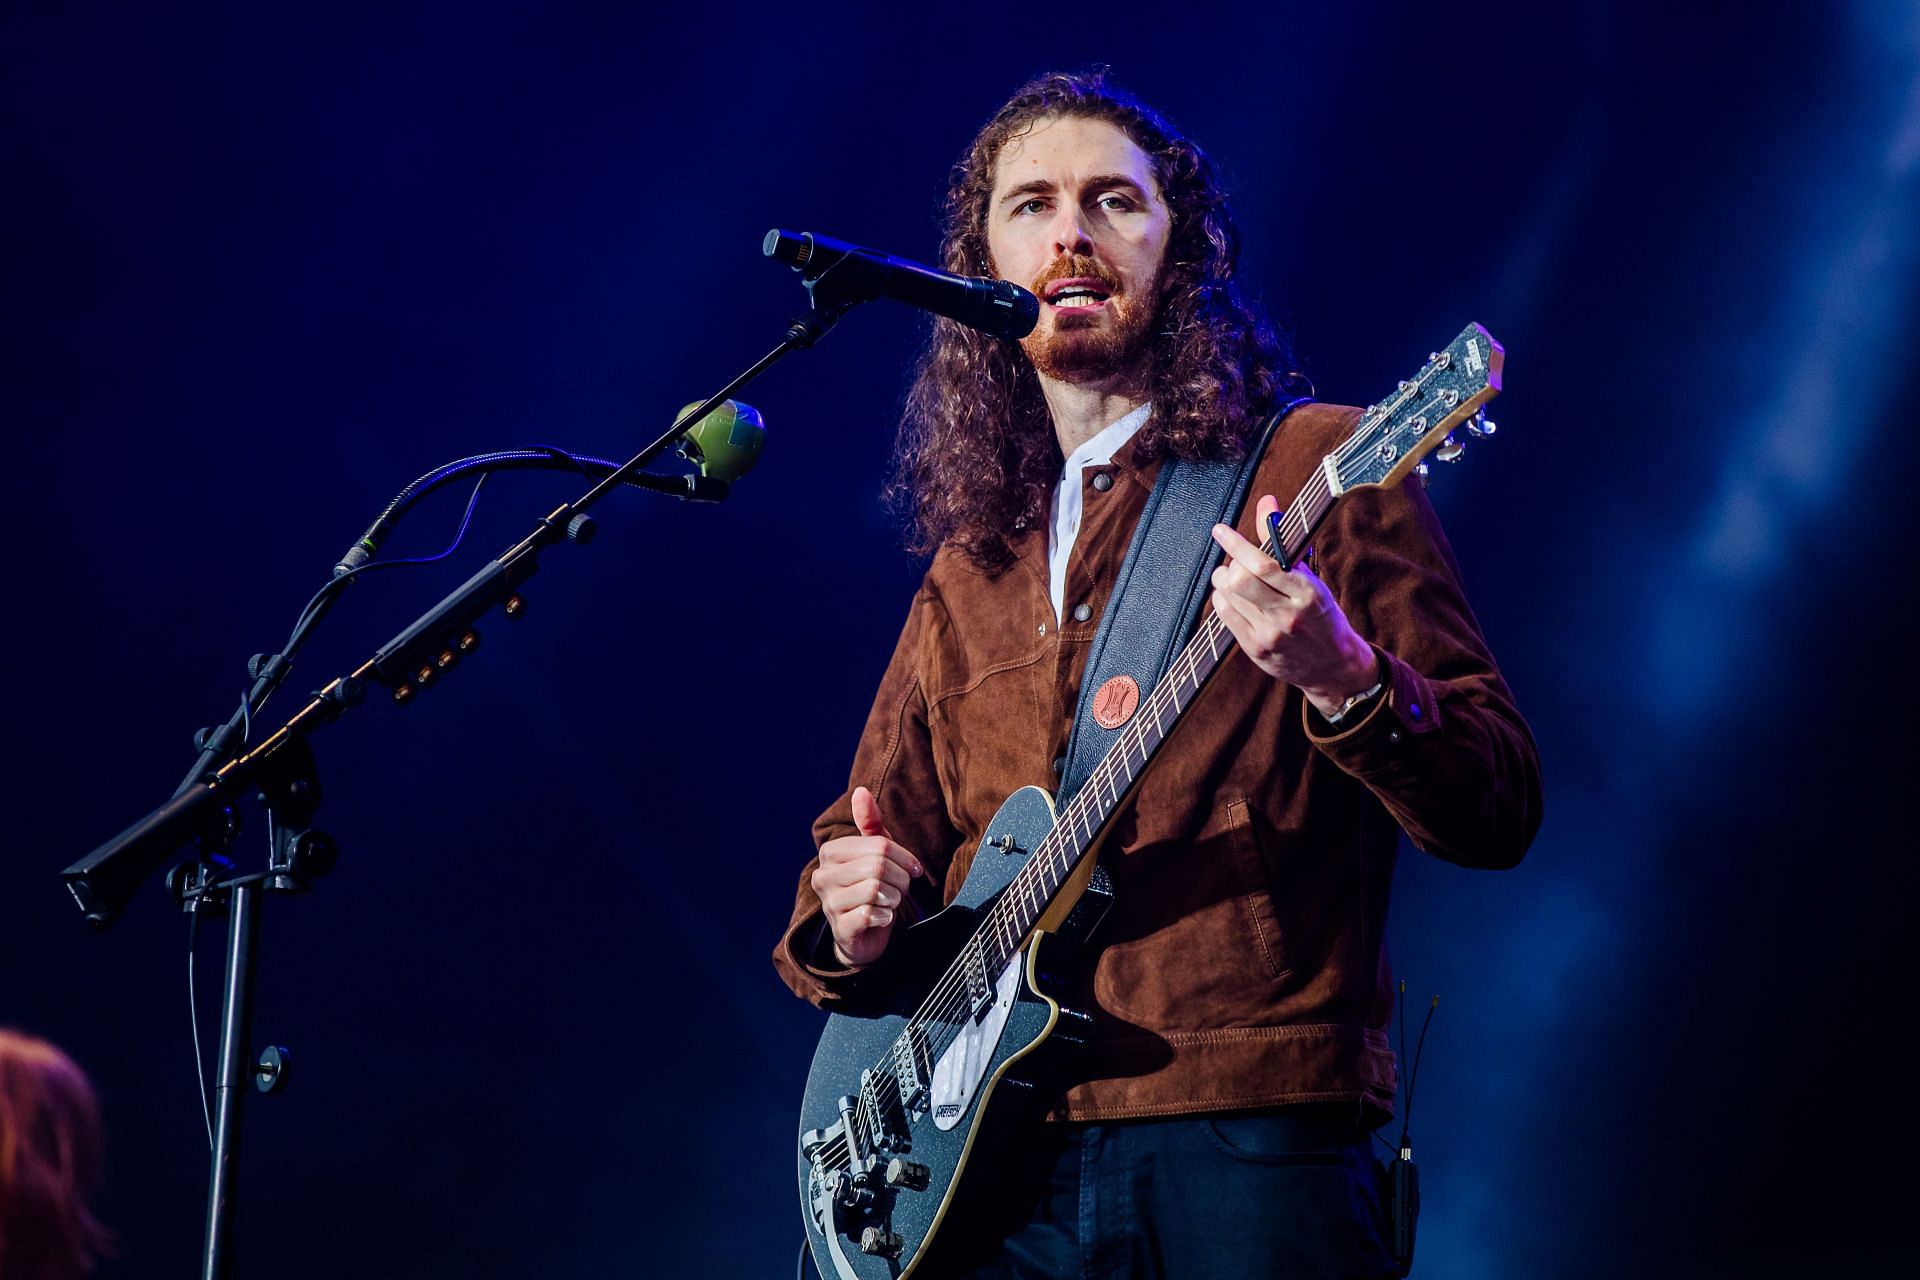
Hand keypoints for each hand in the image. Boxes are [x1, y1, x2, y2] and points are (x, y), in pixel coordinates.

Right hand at [811, 786, 924, 967]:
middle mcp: (823, 875)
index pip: (879, 846)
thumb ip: (870, 824)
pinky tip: (881, 917)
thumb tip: (860, 791)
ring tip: (889, 902)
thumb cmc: (871, 887)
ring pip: (876, 890)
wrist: (862, 934)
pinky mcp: (840, 927)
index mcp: (831, 852)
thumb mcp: (875, 854)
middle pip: (879, 867)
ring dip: (894, 898)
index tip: (913, 869)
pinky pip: (871, 914)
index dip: (905, 858)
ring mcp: (829, 903)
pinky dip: (885, 916)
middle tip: (901, 889)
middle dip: (901, 880)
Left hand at [1209, 495, 1380, 716]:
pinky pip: (1225, 615)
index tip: (1221, 531)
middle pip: (1240, 581)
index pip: (1264, 564)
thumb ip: (1285, 545)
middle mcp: (1287, 616)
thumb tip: (1267, 503)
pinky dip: (1222, 598)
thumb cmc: (1322, 615)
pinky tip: (1232, 597)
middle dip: (1231, 564)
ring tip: (1234, 578)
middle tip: (1236, 562)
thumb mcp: (1312, 580)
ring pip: (1228, 596)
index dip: (1237, 544)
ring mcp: (1269, 636)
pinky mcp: (1255, 650)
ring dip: (1224, 579)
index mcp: (1307, 593)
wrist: (1334, 666)